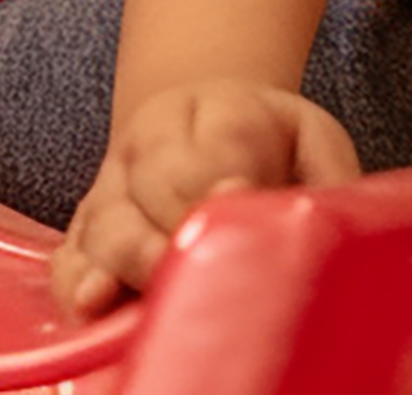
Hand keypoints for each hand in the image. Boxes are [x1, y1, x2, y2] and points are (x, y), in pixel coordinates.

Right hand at [50, 79, 358, 316]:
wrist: (208, 123)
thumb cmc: (271, 146)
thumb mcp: (312, 137)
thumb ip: (329, 175)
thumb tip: (342, 228)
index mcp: (217, 110)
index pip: (217, 144)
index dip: (222, 177)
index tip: (236, 197)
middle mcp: (151, 142)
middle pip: (155, 183)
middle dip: (175, 226)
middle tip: (196, 259)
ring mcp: (112, 188)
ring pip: (108, 222)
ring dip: (126, 259)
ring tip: (146, 293)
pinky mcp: (84, 234)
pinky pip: (69, 258)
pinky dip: (76, 281)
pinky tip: (93, 302)